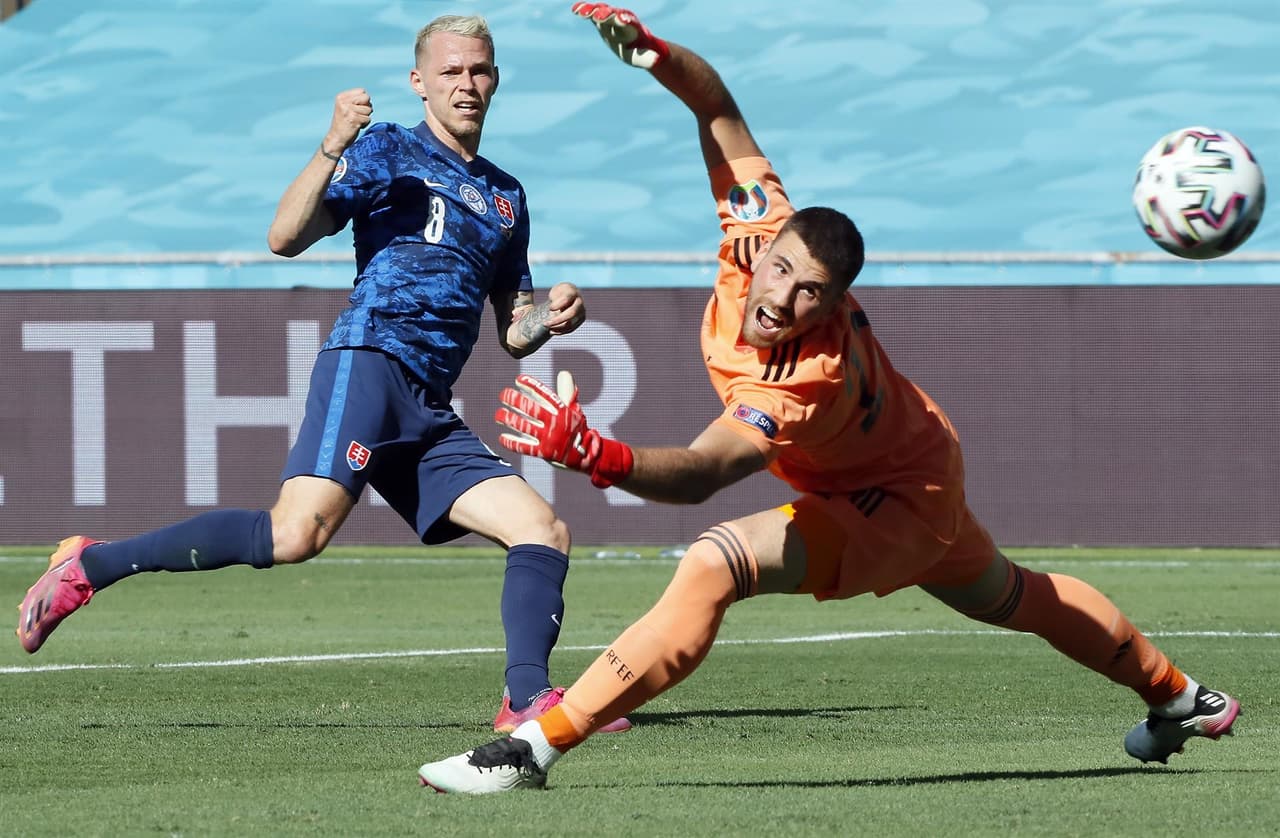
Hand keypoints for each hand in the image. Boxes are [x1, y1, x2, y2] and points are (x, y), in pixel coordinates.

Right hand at [324, 88, 372, 154]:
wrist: (336, 138)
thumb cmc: (344, 124)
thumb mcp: (346, 107)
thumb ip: (355, 101)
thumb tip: (368, 98)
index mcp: (341, 97)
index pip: (362, 91)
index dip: (363, 101)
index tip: (356, 109)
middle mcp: (344, 102)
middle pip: (367, 98)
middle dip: (366, 108)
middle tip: (357, 115)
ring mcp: (348, 110)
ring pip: (369, 110)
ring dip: (365, 117)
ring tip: (355, 122)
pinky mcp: (354, 119)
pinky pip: (368, 119)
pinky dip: (365, 124)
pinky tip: (356, 126)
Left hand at [495, 372, 633, 486]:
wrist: (588, 457)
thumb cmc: (577, 430)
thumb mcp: (575, 410)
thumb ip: (566, 391)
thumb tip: (564, 373)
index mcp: (563, 410)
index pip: (545, 394)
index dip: (531, 386)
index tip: (518, 380)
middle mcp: (556, 423)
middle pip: (531, 408)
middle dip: (515, 400)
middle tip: (503, 394)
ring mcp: (550, 438)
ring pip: (524, 426)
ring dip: (509, 420)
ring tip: (498, 415)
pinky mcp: (545, 453)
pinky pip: (525, 447)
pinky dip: (513, 442)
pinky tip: (502, 437)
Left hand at [544, 282, 585, 334]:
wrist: (569, 296)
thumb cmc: (560, 293)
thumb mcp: (555, 291)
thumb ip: (555, 298)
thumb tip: (552, 309)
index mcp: (573, 292)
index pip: (567, 299)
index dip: (558, 305)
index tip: (550, 308)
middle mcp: (579, 302)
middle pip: (571, 313)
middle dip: (557, 320)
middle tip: (545, 324)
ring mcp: (581, 312)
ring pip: (571, 323)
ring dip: (558, 328)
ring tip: (547, 327)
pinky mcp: (580, 320)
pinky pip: (571, 329)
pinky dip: (561, 331)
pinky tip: (551, 331)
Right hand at [571, 3, 669, 68]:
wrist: (639, 43)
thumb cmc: (643, 52)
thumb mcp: (646, 58)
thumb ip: (649, 58)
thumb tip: (657, 61)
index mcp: (633, 28)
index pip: (629, 22)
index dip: (625, 20)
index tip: (622, 19)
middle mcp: (622, 20)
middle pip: (613, 15)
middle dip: (607, 15)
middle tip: (599, 15)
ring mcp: (611, 19)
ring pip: (602, 11)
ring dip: (593, 11)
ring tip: (581, 12)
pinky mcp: (602, 20)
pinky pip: (593, 13)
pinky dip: (585, 10)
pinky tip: (575, 10)